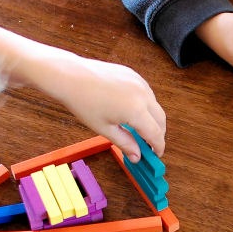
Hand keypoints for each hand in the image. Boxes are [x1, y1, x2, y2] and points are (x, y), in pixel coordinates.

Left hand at [0, 27, 165, 160]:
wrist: (71, 77)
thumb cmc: (83, 102)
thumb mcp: (105, 129)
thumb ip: (125, 143)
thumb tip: (137, 156)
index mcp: (136, 111)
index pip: (156, 134)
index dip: (158, 147)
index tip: (156, 154)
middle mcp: (142, 95)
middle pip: (161, 120)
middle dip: (158, 134)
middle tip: (149, 145)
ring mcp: (139, 82)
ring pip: (156, 106)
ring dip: (153, 119)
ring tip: (140, 130)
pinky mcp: (134, 75)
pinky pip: (147, 93)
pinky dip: (146, 105)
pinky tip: (134, 112)